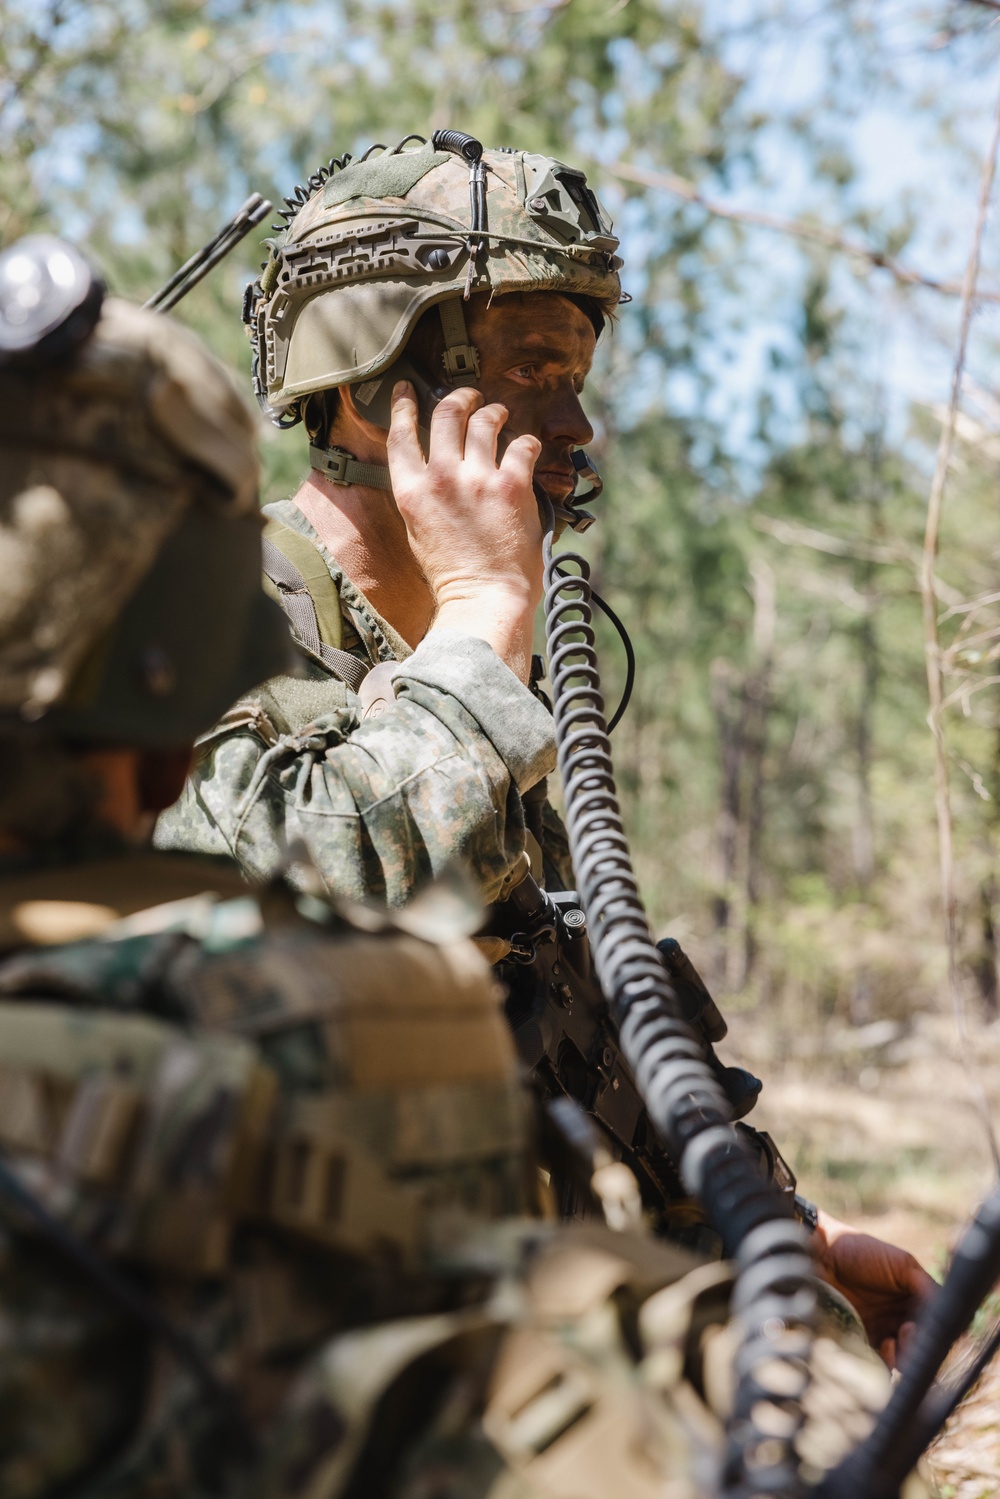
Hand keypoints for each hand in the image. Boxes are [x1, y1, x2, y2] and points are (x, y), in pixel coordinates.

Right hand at [387, 381, 542, 680]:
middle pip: (446, 415)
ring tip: (500, 413)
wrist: (483, 599)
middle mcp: (442, 478)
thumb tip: (432, 475)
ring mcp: (477, 479)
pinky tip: (528, 447)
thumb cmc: (453, 577)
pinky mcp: (512, 486)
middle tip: (468, 396)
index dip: (403, 406)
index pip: (401, 435)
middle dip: (458, 398)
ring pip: (484, 421)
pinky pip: (522, 446)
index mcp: (412, 492)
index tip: (407, 390)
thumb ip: (423, 499)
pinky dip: (527, 443)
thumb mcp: (420, 534)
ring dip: (493, 412)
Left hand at [812, 1208, 936, 1367]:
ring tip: (891, 1341)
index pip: (935, 1329)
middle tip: (906, 1333)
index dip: (935, 1335)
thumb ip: (927, 1287)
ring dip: (903, 1358)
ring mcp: (879, 1334)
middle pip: (920, 1349)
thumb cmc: (861, 1252)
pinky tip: (881, 1348)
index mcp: (914, 1304)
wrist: (821, 1254)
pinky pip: (877, 1366)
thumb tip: (950, 1313)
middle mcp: (900, 1322)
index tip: (923, 1329)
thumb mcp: (902, 1265)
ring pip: (902, 1361)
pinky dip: (885, 1365)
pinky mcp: (858, 1343)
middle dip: (918, 1348)